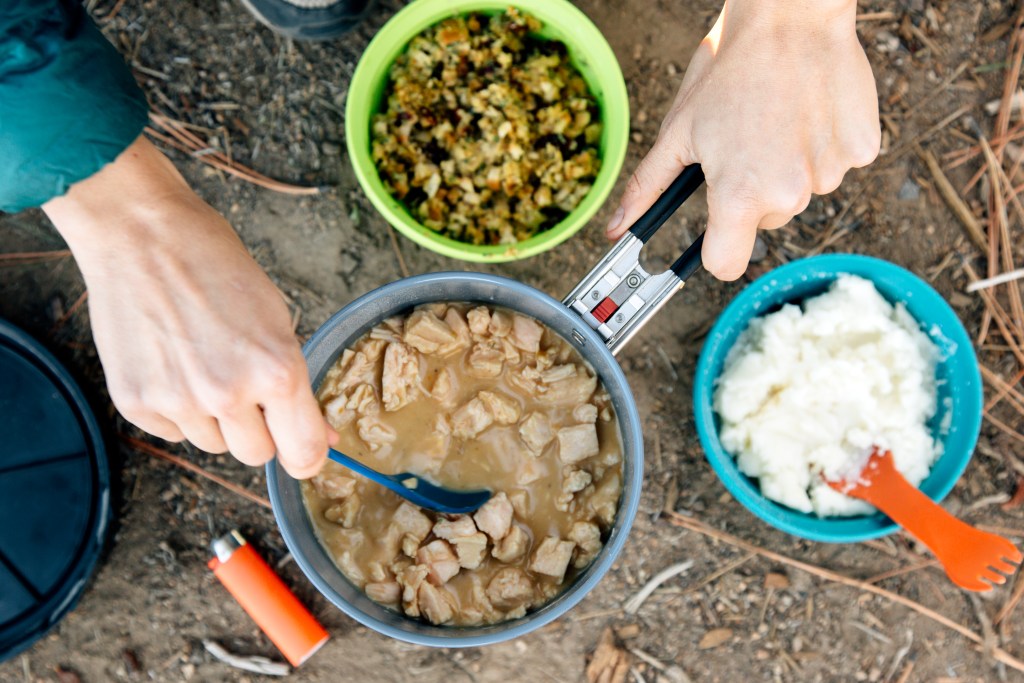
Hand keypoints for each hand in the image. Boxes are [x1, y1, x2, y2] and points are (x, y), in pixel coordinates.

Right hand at [44, 136, 335, 477]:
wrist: (143, 236)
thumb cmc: (217, 267)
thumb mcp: (278, 319)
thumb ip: (297, 384)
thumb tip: (322, 438)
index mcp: (277, 370)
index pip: (303, 452)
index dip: (309, 457)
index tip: (306, 453)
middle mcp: (228, 394)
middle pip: (256, 455)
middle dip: (259, 430)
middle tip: (248, 389)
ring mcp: (178, 401)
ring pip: (213, 445)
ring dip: (216, 419)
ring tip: (204, 363)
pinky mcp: (136, 403)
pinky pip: (172, 432)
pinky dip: (176, 409)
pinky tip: (172, 363)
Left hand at [606, 0, 879, 279]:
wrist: (790, 17)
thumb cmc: (729, 71)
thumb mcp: (678, 132)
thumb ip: (647, 188)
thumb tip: (618, 229)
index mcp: (739, 197)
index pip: (726, 264)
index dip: (717, 248)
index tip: (716, 227)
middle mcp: (788, 195)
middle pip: (764, 221)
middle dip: (752, 192)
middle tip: (745, 143)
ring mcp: (830, 174)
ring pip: (801, 192)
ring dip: (789, 168)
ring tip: (777, 120)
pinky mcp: (862, 151)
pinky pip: (837, 165)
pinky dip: (823, 146)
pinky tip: (809, 111)